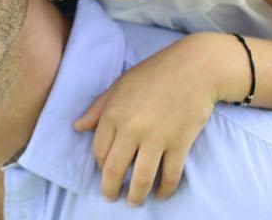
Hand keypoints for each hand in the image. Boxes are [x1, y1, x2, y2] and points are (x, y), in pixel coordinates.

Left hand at [73, 32, 229, 205]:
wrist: (195, 68)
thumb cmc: (154, 74)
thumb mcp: (119, 86)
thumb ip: (97, 109)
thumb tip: (77, 127)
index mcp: (112, 114)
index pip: (99, 151)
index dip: (101, 166)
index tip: (106, 172)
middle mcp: (131, 129)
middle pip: (115, 169)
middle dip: (111, 189)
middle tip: (111, 197)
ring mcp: (156, 138)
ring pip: (142, 178)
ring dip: (136, 196)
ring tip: (134, 202)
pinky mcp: (180, 143)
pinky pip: (170, 175)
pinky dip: (166, 189)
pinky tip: (162, 194)